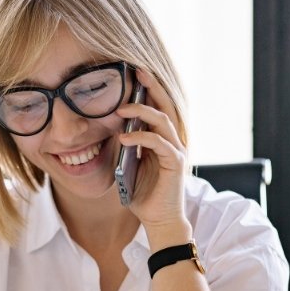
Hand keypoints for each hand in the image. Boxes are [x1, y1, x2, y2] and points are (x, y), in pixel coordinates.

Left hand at [117, 68, 191, 240]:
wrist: (159, 220)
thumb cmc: (144, 194)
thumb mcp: (131, 164)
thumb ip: (127, 145)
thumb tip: (113, 127)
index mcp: (163, 138)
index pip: (158, 106)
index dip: (149, 88)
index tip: (133, 72)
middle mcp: (173, 140)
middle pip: (165, 105)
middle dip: (151, 86)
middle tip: (136, 71)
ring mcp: (176, 150)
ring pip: (162, 120)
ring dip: (141, 111)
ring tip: (120, 108)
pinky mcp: (175, 163)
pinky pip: (158, 143)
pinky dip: (141, 137)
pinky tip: (124, 136)